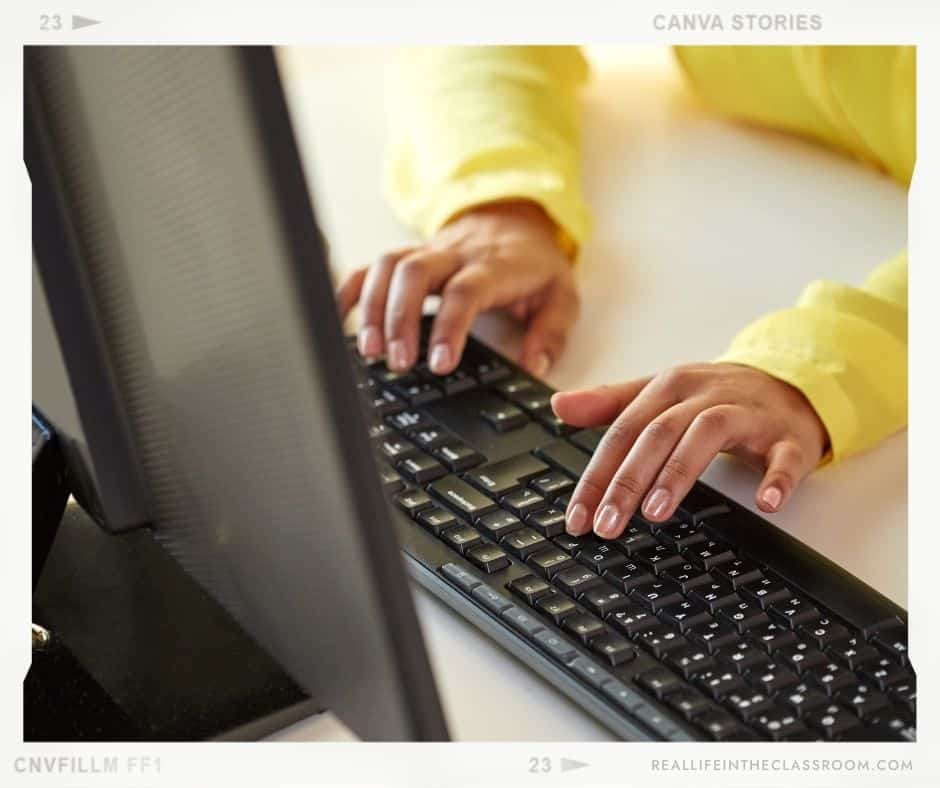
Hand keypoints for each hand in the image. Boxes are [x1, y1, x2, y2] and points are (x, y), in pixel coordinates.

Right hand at [337, 200, 577, 376]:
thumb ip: (551, 332)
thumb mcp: (562, 294)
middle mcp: (455, 255)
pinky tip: (341, 320)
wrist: (515, 217)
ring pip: (388, 266)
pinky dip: (351, 290)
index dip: (448, 327)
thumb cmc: (533, 264)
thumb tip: (533, 366)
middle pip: (415, 273)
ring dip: (373, 308)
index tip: (439, 364)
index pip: (464, 292)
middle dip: (400, 319)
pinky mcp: (408, 255)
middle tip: (396, 362)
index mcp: (494, 267)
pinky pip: (372, 266)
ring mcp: (427, 252)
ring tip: (369, 351)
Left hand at [552, 363, 828, 537]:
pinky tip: (765, 502)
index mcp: (668, 388)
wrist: (789, 382)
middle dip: (627, 482)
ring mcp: (748, 414)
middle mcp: (704, 396)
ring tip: (655, 513)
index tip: (577, 517)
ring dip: (679, 473)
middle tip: (606, 524)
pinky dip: (776, 477)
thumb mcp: (660, 393)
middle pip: (657, 435)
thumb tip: (558, 405)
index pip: (623, 432)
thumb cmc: (713, 396)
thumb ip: (610, 403)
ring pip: (708, 435)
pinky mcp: (787, 436)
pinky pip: (784, 456)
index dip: (597, 475)